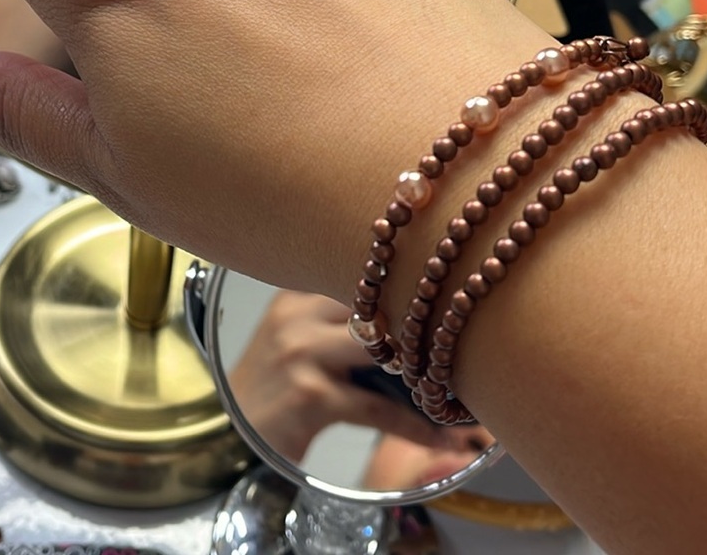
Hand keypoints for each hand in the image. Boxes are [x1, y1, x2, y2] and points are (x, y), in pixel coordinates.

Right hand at [229, 291, 449, 463]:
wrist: (232, 429)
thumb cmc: (277, 381)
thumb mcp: (297, 333)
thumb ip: (343, 316)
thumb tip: (418, 314)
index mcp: (298, 293)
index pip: (361, 272)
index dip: (410, 280)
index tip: (452, 290)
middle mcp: (298, 315)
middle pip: (378, 303)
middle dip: (427, 321)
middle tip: (474, 337)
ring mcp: (303, 354)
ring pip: (385, 352)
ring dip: (431, 372)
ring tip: (470, 388)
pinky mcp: (312, 397)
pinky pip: (379, 408)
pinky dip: (417, 425)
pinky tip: (444, 434)